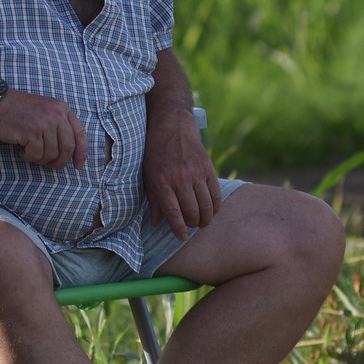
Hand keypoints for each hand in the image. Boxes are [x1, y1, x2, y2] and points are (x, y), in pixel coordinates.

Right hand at [0, 90, 87, 169]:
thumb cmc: (21, 111)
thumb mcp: (46, 111)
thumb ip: (60, 126)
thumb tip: (71, 152)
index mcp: (62, 109)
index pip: (80, 134)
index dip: (82, 153)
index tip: (78, 165)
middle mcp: (56, 114)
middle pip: (67, 148)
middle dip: (59, 161)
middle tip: (48, 163)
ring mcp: (44, 123)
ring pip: (51, 154)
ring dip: (40, 159)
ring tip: (30, 152)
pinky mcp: (31, 132)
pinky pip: (37, 155)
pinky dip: (29, 157)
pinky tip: (22, 151)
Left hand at [143, 109, 220, 238]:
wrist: (172, 126)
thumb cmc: (156, 152)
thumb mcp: (148, 175)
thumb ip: (154, 200)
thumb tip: (156, 223)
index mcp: (161, 181)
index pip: (173, 212)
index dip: (178, 228)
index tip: (182, 236)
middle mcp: (179, 179)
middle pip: (191, 211)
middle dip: (193, 223)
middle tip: (192, 226)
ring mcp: (195, 173)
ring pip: (206, 205)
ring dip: (206, 218)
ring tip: (203, 222)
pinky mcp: (208, 168)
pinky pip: (216, 193)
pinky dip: (216, 205)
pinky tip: (213, 210)